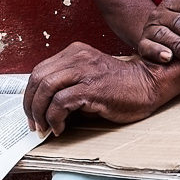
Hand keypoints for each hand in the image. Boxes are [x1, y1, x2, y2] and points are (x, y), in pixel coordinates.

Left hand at [24, 42, 163, 135]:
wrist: (148, 85)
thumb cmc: (120, 87)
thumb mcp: (88, 80)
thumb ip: (67, 88)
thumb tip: (44, 111)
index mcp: (75, 52)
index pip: (40, 71)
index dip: (30, 94)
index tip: (32, 113)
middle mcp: (78, 56)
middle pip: (38, 78)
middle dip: (31, 104)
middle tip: (35, 124)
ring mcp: (85, 70)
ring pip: (46, 88)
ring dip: (40, 112)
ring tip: (46, 127)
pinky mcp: (92, 87)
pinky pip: (61, 102)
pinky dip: (55, 118)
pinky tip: (60, 128)